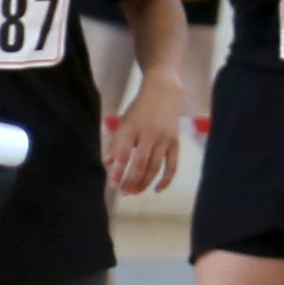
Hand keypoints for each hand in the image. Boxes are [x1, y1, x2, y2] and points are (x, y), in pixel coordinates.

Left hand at [107, 78, 185, 195]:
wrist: (163, 92)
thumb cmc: (139, 109)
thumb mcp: (123, 122)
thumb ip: (115, 143)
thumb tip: (108, 163)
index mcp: (131, 128)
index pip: (123, 154)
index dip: (117, 171)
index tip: (112, 185)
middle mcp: (148, 134)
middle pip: (139, 164)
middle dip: (131, 181)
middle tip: (124, 192)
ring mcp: (164, 139)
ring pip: (154, 167)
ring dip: (144, 183)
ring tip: (135, 192)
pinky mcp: (175, 142)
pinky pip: (171, 166)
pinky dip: (165, 180)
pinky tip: (157, 190)